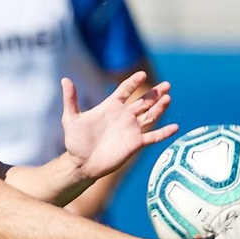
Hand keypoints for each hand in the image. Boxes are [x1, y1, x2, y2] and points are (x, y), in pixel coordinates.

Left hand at [61, 71, 178, 182]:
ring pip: (150, 115)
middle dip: (155, 92)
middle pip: (143, 100)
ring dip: (160, 107)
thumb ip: (70, 100)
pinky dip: (164, 133)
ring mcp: (131, 129)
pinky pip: (153, 137)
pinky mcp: (135, 143)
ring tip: (168, 98)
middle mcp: (124, 115)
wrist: (81, 163)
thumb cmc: (75, 141)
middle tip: (167, 85)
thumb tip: (65, 80)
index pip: (125, 90)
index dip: (133, 82)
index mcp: (110, 106)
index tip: (142, 74)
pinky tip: (175, 127)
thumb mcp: (71, 119)